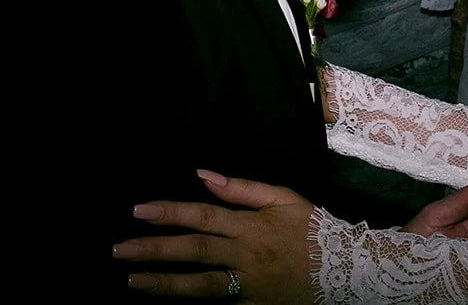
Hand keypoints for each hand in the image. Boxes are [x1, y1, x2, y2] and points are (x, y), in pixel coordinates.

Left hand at [113, 170, 313, 302]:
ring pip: (201, 286)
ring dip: (164, 284)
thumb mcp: (283, 199)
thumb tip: (203, 174)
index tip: (139, 211)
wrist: (347, 270)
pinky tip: (168, 303)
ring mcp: (248, 287)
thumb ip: (242, 188)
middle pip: (194, 251)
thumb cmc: (312, 229)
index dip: (170, 212)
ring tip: (133, 280)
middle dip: (154, 249)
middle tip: (120, 249)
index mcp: (251, 226)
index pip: (203, 216)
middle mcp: (245, 256)